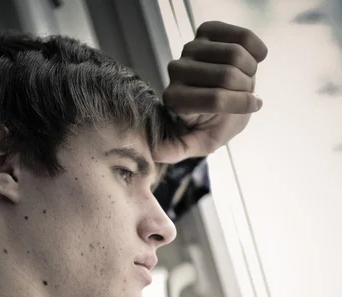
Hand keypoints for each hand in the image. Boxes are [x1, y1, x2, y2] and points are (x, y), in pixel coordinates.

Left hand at [153, 21, 267, 162]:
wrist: (228, 96)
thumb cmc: (214, 123)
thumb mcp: (200, 142)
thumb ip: (177, 150)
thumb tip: (153, 153)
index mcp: (174, 99)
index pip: (215, 98)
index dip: (240, 103)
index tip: (252, 106)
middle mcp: (176, 70)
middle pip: (227, 75)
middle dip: (247, 88)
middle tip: (246, 93)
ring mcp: (190, 48)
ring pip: (236, 54)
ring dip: (251, 71)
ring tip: (245, 80)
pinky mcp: (206, 31)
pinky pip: (243, 36)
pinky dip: (256, 51)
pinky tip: (251, 62)